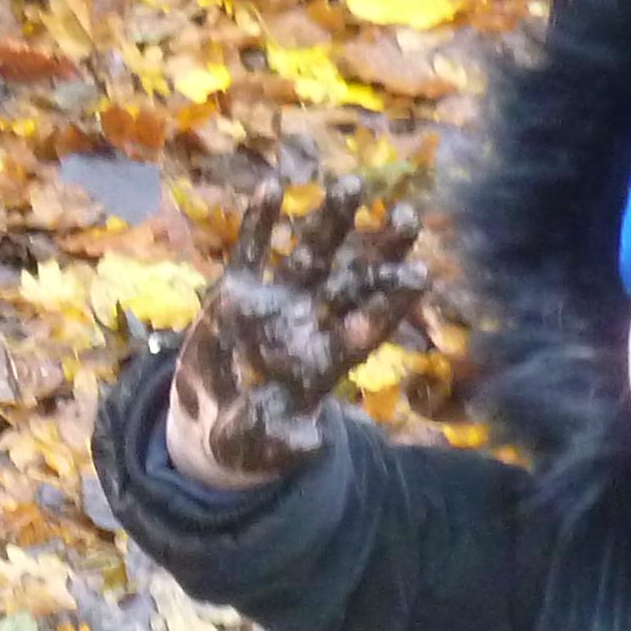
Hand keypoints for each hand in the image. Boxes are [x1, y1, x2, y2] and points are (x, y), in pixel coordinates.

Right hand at [164, 180, 432, 489]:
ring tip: (351, 182)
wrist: (209, 421)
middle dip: (380, 249)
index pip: (367, 326)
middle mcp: (310, 323)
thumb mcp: (267, 447)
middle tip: (410, 215)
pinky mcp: (236, 294)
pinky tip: (272, 185)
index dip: (391, 303)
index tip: (421, 276)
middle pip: (352, 280)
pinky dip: (259, 222)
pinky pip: (252, 252)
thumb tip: (313, 443)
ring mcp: (275, 304)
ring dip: (331, 220)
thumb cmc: (249, 440)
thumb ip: (288, 443)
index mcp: (325, 360)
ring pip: (310, 254)